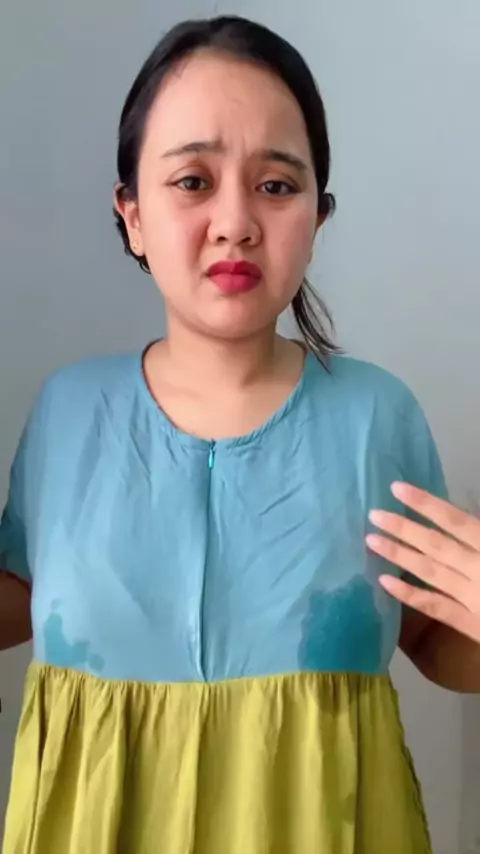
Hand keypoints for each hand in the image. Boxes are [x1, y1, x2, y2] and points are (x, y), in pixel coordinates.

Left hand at [366, 483, 479, 642]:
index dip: (426, 503)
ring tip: (371, 541)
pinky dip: (411, 596)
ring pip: (432, 574)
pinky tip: (385, 583)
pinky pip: (438, 609)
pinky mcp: (473, 627)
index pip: (457, 521)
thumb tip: (464, 519)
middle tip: (373, 515)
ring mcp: (476, 600)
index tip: (396, 488)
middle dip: (403, 529)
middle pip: (437, 546)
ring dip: (399, 556)